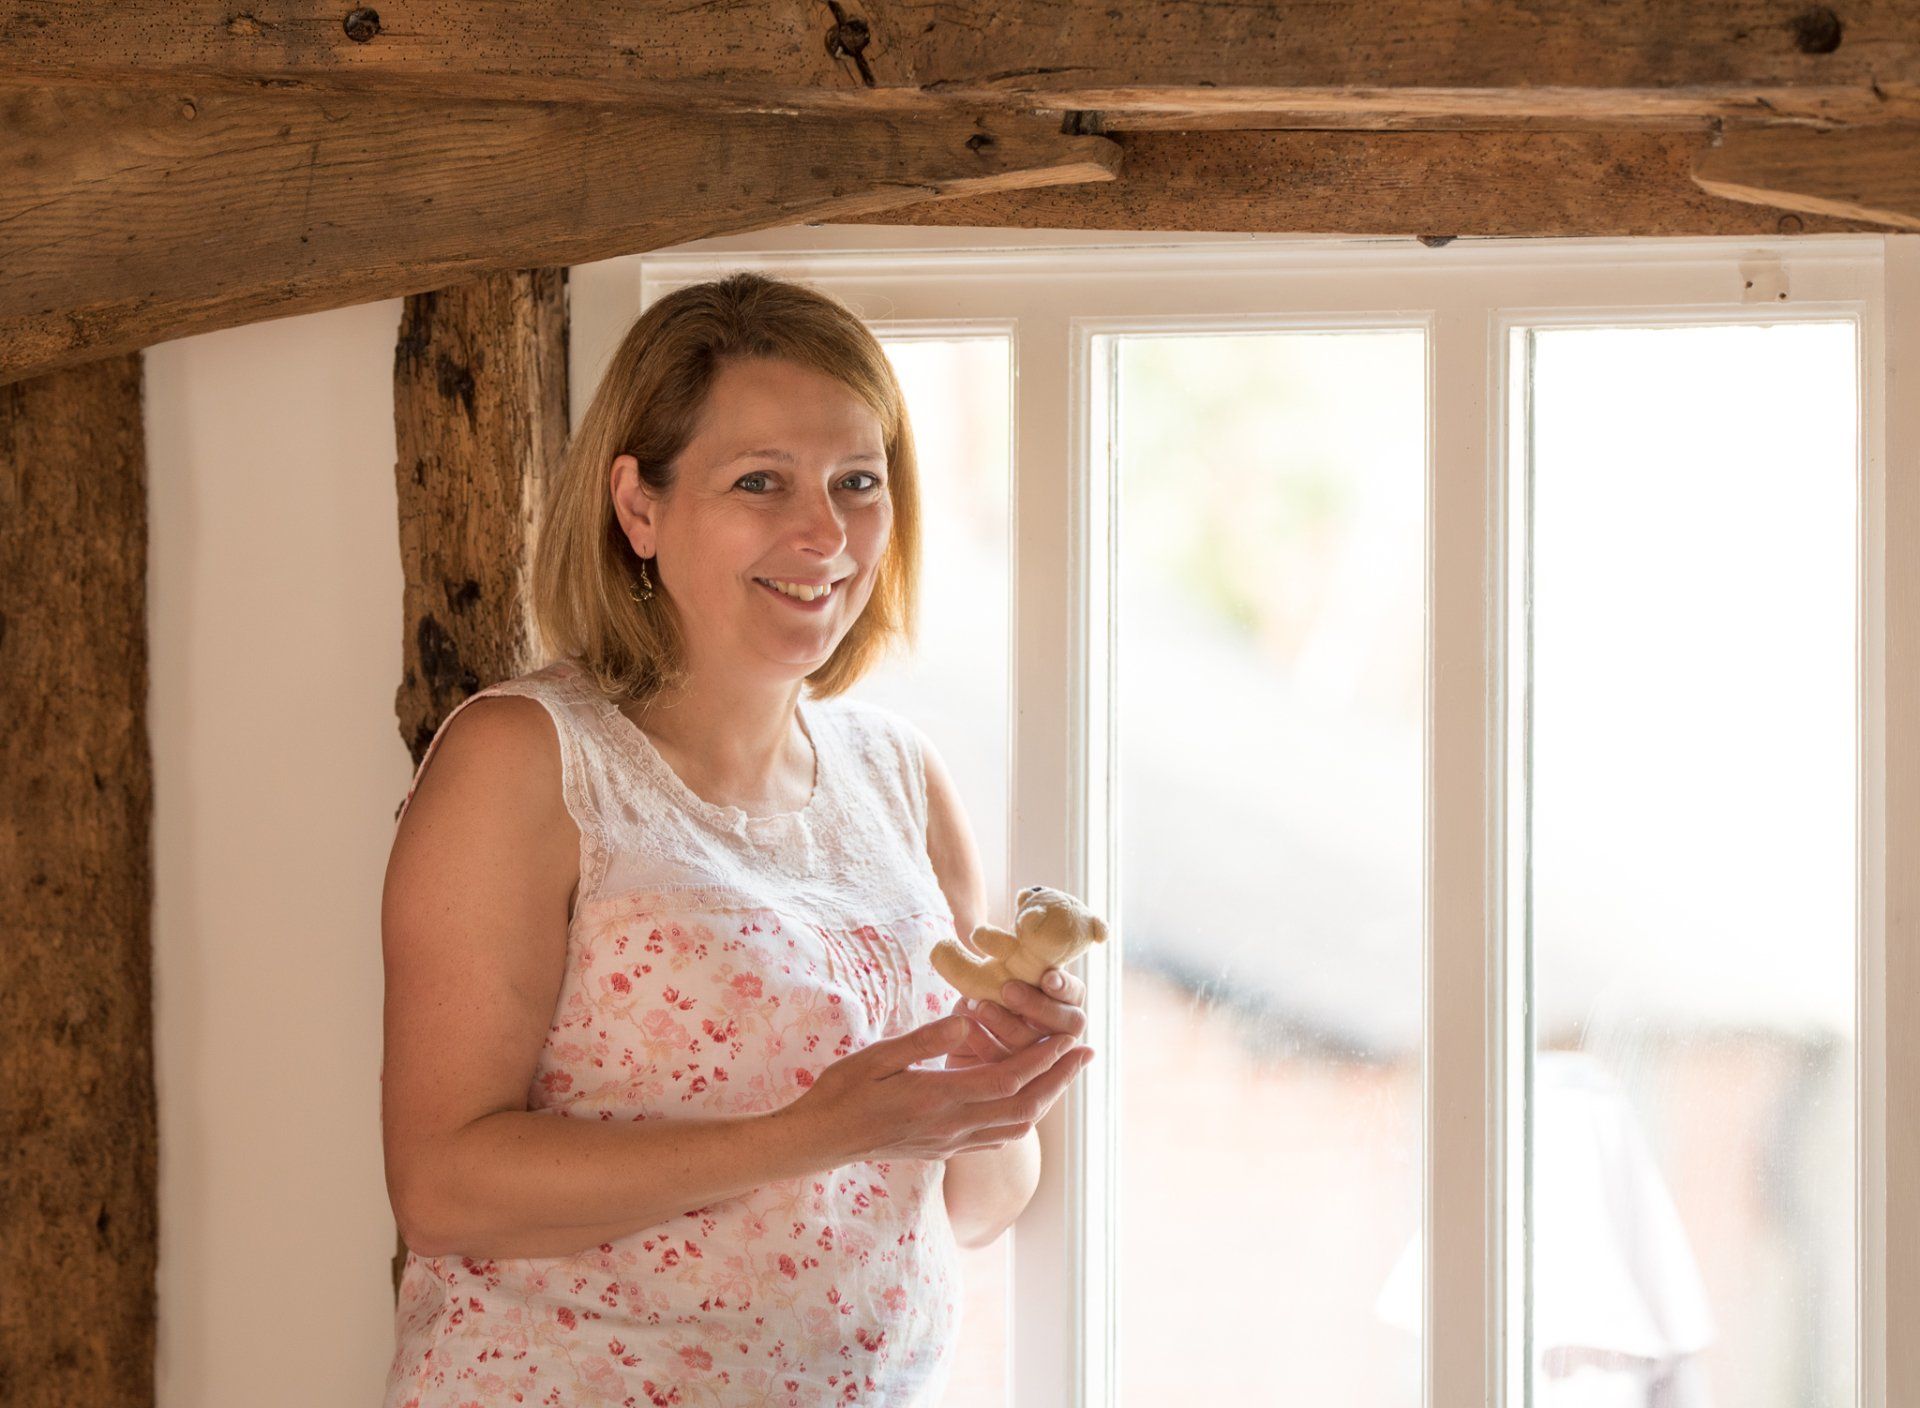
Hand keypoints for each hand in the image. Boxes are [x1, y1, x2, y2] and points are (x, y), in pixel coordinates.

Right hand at [785, 1011, 1091, 1164]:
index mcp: (936, 1098)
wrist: (820, 1140)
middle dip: (1059, 1080)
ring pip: (1014, 1127)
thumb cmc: (842, 1091)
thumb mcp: (879, 1055)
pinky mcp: (943, 1150)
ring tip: (1063, 1072)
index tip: (1070, 1038)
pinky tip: (1024, 1100)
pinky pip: (994, 1137)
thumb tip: (969, 1020)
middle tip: (1085, 1052)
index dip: (1044, 1061)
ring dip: (1044, 1099)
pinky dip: (1020, 1117)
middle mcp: (950, 1126)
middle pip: (1022, 1108)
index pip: (1006, 1081)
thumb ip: (926, 1040)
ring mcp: (948, 1143)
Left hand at [942, 966, 1090, 1074]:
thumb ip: (1004, 970)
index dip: (1064, 986)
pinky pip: (1004, 1064)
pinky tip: (967, 1026)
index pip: (1074, 993)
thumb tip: (993, 944)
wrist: (951, 1036)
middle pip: (1069, 1024)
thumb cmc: (980, 997)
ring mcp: (1040, 1058)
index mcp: (1059, 1000)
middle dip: (1039, 1006)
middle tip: (1009, 990)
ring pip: (1036, 1048)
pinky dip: (985, 1042)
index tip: (1047, 978)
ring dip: (1008, 1023)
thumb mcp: (991, 980)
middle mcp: (1058, 1030)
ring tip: (981, 1005)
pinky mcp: (1012, 1077)